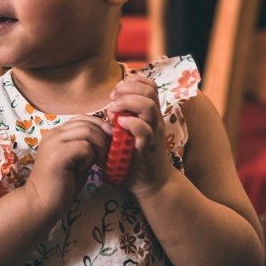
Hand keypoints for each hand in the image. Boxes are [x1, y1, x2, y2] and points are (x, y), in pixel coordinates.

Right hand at [25, 115, 112, 217]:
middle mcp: (54, 133)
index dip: (101, 126)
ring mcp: (54, 142)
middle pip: (88, 123)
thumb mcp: (78, 161)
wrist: (40, 205)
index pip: (83, 118)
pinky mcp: (57, 154)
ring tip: (97, 164)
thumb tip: (109, 137)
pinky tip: (82, 169)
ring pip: (88, 131)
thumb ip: (89, 147)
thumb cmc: (61, 186)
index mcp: (57, 133)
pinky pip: (85, 146)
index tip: (111, 141)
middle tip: (108, 155)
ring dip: (99, 148)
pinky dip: (90, 158)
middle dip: (104, 138)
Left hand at [108, 73, 171, 197]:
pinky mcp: (148, 148)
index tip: (116, 91)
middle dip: (128, 88)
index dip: (132, 82)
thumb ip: (125, 116)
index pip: (149, 85)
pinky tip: (119, 125)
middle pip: (149, 90)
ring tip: (113, 109)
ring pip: (148, 106)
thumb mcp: (132, 131)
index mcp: (150, 114)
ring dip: (128, 102)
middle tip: (113, 98)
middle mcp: (154, 120)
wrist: (152, 184)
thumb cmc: (137, 156)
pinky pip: (144, 130)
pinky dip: (131, 123)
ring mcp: (153, 133)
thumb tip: (111, 102)